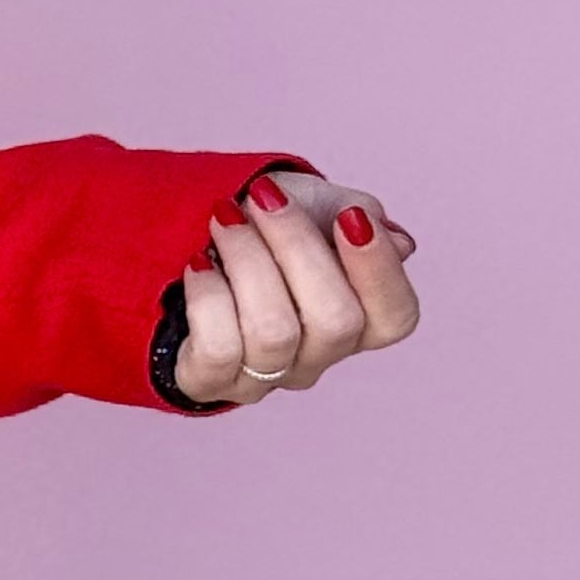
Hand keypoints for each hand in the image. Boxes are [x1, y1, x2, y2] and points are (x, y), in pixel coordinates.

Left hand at [173, 170, 419, 406]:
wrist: (182, 242)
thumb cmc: (262, 229)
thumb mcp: (315, 204)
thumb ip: (361, 214)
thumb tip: (398, 244)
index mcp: (358, 319)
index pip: (396, 317)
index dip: (379, 269)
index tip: (348, 216)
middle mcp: (318, 357)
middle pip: (336, 321)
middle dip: (296, 244)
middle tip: (262, 198)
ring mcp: (266, 376)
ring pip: (275, 333)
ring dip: (245, 258)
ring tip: (222, 218)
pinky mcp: (210, 381)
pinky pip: (220, 350)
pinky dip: (208, 294)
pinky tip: (199, 263)